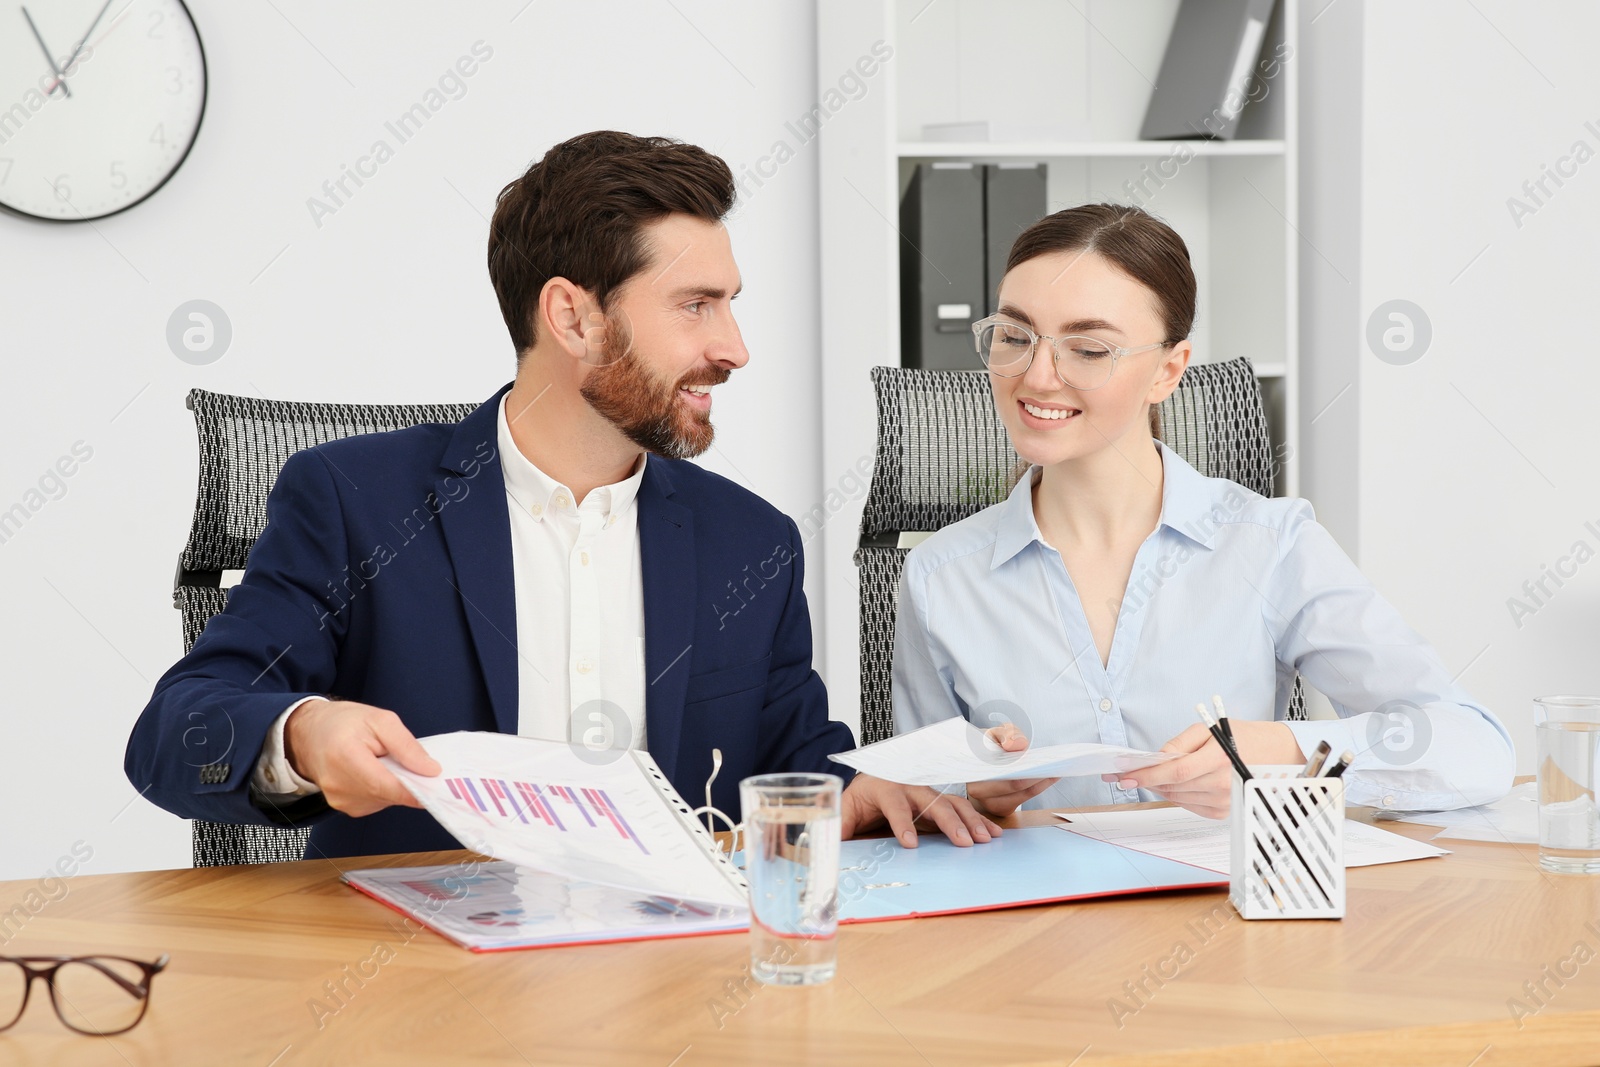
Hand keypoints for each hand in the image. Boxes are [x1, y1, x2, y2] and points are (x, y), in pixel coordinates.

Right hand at [283, 699, 440, 816]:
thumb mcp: (380, 720)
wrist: (308, 734)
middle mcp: (339, 785)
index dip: (416, 790)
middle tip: (414, 764)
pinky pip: (375, 802)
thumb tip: (431, 770)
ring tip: (385, 762)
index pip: (388, 786)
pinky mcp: (343, 807)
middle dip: (407, 782)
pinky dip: (383, 790)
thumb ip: (406, 746)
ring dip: (394, 785)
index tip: (439, 788)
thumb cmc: (344, 722)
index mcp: (346, 758)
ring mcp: (339, 800)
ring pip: (384, 800)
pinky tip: (376, 772)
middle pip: (389, 795)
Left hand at [840, 773, 1001, 848]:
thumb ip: (839, 825)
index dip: (902, 824)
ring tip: (985, 838)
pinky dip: (978, 819)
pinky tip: (993, 831)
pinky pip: (961, 807)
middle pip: (931, 802)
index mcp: (883, 788)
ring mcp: (927, 791)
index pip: (894, 806)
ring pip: (951, 802)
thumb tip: (831, 845)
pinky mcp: (937, 799)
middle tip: (963, 842)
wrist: (870, 780)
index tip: (910, 843)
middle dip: (948, 822)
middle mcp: (909, 786)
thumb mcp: (844, 810)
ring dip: (970, 820)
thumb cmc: (858, 799)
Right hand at [966, 722, 1059, 817]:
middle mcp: (977, 791)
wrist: (977, 762)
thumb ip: (1006, 734)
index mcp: (972, 771)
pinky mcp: (1001, 810)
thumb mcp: (994, 733)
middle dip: (1039, 775)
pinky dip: (1038, 788)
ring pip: (1023, 794)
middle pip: (1016, 785)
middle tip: (1056, 765)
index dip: (1024, 767)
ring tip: (1057, 769)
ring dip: (1043, 783)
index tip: (1044, 760)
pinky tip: (1049, 777)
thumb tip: (1018, 746)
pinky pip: (1024, 800)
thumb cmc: (986, 747)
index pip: (1002, 771)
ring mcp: (989, 804)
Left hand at [1109, 721, 1304, 818]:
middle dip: (1146, 781)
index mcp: (1218, 760)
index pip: (1173, 772)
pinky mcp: (1224, 811)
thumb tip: (1155, 759)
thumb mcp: (1207, 729)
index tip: (1123, 774)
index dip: (1146, 775)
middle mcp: (1222, 784)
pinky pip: (1190, 806)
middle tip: (1125, 774)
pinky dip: (1176, 796)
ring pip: (1178, 798)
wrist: (1275, 754)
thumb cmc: (1240, 737)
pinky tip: (1173, 785)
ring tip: (1149, 776)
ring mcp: (1224, 801)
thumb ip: (1178, 743)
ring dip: (1160, 788)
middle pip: (1172, 787)